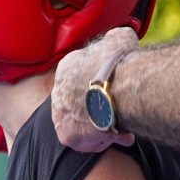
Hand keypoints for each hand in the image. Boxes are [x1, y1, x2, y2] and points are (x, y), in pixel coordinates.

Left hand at [52, 27, 138, 152]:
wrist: (118, 86)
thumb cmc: (120, 62)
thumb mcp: (119, 39)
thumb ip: (116, 39)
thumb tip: (122, 36)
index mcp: (68, 67)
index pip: (79, 78)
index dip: (98, 86)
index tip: (113, 90)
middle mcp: (58, 90)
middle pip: (78, 102)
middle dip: (95, 107)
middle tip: (116, 111)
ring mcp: (60, 113)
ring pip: (80, 123)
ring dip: (98, 125)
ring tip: (120, 125)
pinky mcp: (67, 134)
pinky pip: (84, 142)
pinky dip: (102, 142)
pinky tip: (119, 136)